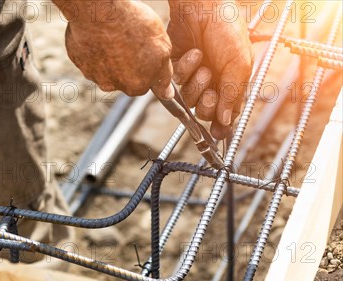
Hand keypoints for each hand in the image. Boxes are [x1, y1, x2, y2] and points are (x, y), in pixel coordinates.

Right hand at [53, 0, 173, 98]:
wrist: (98, 11)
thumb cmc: (132, 25)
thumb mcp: (161, 49)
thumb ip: (164, 76)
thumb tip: (167, 95)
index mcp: (136, 86)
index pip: (145, 84)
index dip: (148, 67)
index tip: (145, 54)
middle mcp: (114, 86)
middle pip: (125, 78)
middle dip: (129, 63)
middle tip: (130, 40)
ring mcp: (93, 74)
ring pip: (105, 68)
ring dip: (110, 55)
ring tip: (113, 35)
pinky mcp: (78, 61)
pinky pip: (88, 57)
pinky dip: (94, 47)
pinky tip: (98, 34)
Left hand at [168, 0, 252, 138]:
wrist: (204, 5)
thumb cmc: (228, 30)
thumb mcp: (239, 64)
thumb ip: (232, 95)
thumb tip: (226, 122)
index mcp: (232, 85)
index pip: (226, 116)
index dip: (221, 127)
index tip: (217, 132)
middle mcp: (213, 84)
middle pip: (205, 113)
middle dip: (207, 106)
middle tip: (211, 93)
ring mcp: (195, 77)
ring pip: (190, 100)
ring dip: (197, 84)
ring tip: (204, 66)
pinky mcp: (179, 68)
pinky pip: (178, 81)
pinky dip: (186, 68)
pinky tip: (193, 53)